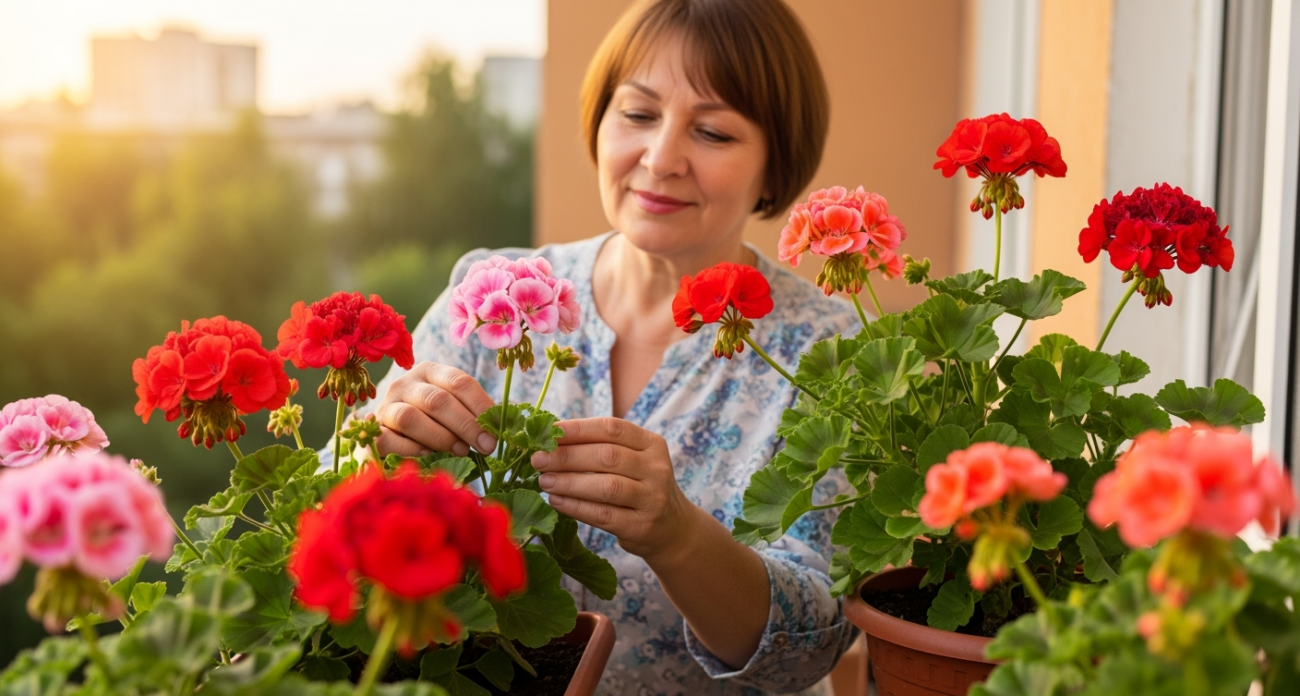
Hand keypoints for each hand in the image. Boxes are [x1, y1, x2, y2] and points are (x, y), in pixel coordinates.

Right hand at [374, 362, 497, 457]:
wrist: (392, 433)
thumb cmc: (434, 420)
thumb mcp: (455, 409)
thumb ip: (476, 413)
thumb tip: (506, 420)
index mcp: (430, 371)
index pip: (459, 382)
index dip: (481, 406)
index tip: (496, 431)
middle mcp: (405, 383)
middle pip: (437, 400)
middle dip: (466, 425)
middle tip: (486, 446)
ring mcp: (385, 406)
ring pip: (410, 418)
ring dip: (440, 437)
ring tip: (461, 451)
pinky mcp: (373, 430)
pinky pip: (388, 440)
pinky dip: (410, 449)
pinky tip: (428, 455)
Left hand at [531, 417, 697, 562]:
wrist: (672, 528)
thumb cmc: (639, 487)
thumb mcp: (633, 460)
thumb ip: (601, 448)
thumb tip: (551, 438)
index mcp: (652, 443)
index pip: (612, 428)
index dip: (578, 429)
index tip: (549, 432)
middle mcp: (656, 469)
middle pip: (607, 456)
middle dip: (567, 456)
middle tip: (538, 459)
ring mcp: (651, 499)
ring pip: (606, 486)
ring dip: (569, 482)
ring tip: (544, 481)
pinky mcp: (641, 526)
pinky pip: (603, 515)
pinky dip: (576, 507)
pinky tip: (556, 501)